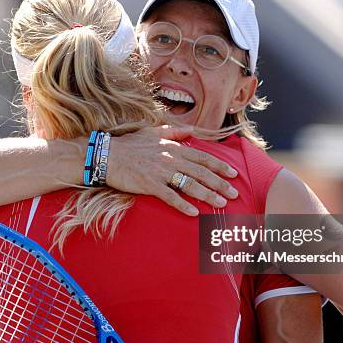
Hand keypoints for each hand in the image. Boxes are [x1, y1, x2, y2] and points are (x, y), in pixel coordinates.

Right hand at [106, 126, 238, 215]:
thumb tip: (191, 129)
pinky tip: (194, 213)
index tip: (233, 174)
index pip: (202, 157)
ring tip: (222, 203)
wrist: (107, 155)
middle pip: (201, 172)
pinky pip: (170, 196)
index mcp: (173, 147)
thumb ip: (173, 131)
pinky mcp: (149, 184)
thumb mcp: (153, 132)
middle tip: (234, 194)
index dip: (219, 166)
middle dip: (220, 183)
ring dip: (208, 194)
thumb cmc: (129, 145)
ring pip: (190, 184)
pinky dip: (183, 205)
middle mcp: (170, 158)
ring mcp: (160, 172)